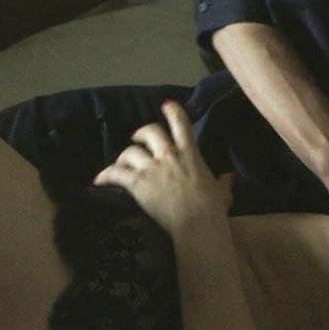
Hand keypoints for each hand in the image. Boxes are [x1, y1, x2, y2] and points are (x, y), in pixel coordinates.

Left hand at [93, 101, 233, 234]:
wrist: (197, 224)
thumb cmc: (213, 208)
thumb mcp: (222, 192)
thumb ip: (223, 182)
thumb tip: (229, 178)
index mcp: (190, 154)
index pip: (181, 125)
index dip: (172, 112)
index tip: (166, 105)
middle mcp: (169, 155)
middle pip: (149, 131)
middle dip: (141, 134)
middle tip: (136, 140)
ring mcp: (152, 168)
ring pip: (129, 152)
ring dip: (123, 157)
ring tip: (120, 164)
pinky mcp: (138, 183)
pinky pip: (115, 174)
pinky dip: (105, 176)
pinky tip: (98, 180)